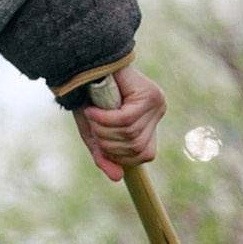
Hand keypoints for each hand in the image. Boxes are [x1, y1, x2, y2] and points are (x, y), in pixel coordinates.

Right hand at [74, 64, 167, 181]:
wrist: (85, 65)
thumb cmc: (88, 98)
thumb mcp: (95, 133)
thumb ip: (104, 155)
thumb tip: (118, 178)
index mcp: (150, 122)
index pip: (145, 154)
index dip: (121, 155)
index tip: (101, 141)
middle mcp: (158, 112)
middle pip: (136, 146)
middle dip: (108, 142)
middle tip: (92, 125)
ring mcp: (156, 102)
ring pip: (130, 134)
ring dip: (104, 129)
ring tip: (91, 115)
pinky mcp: (149, 93)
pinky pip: (126, 119)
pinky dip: (104, 119)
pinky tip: (92, 110)